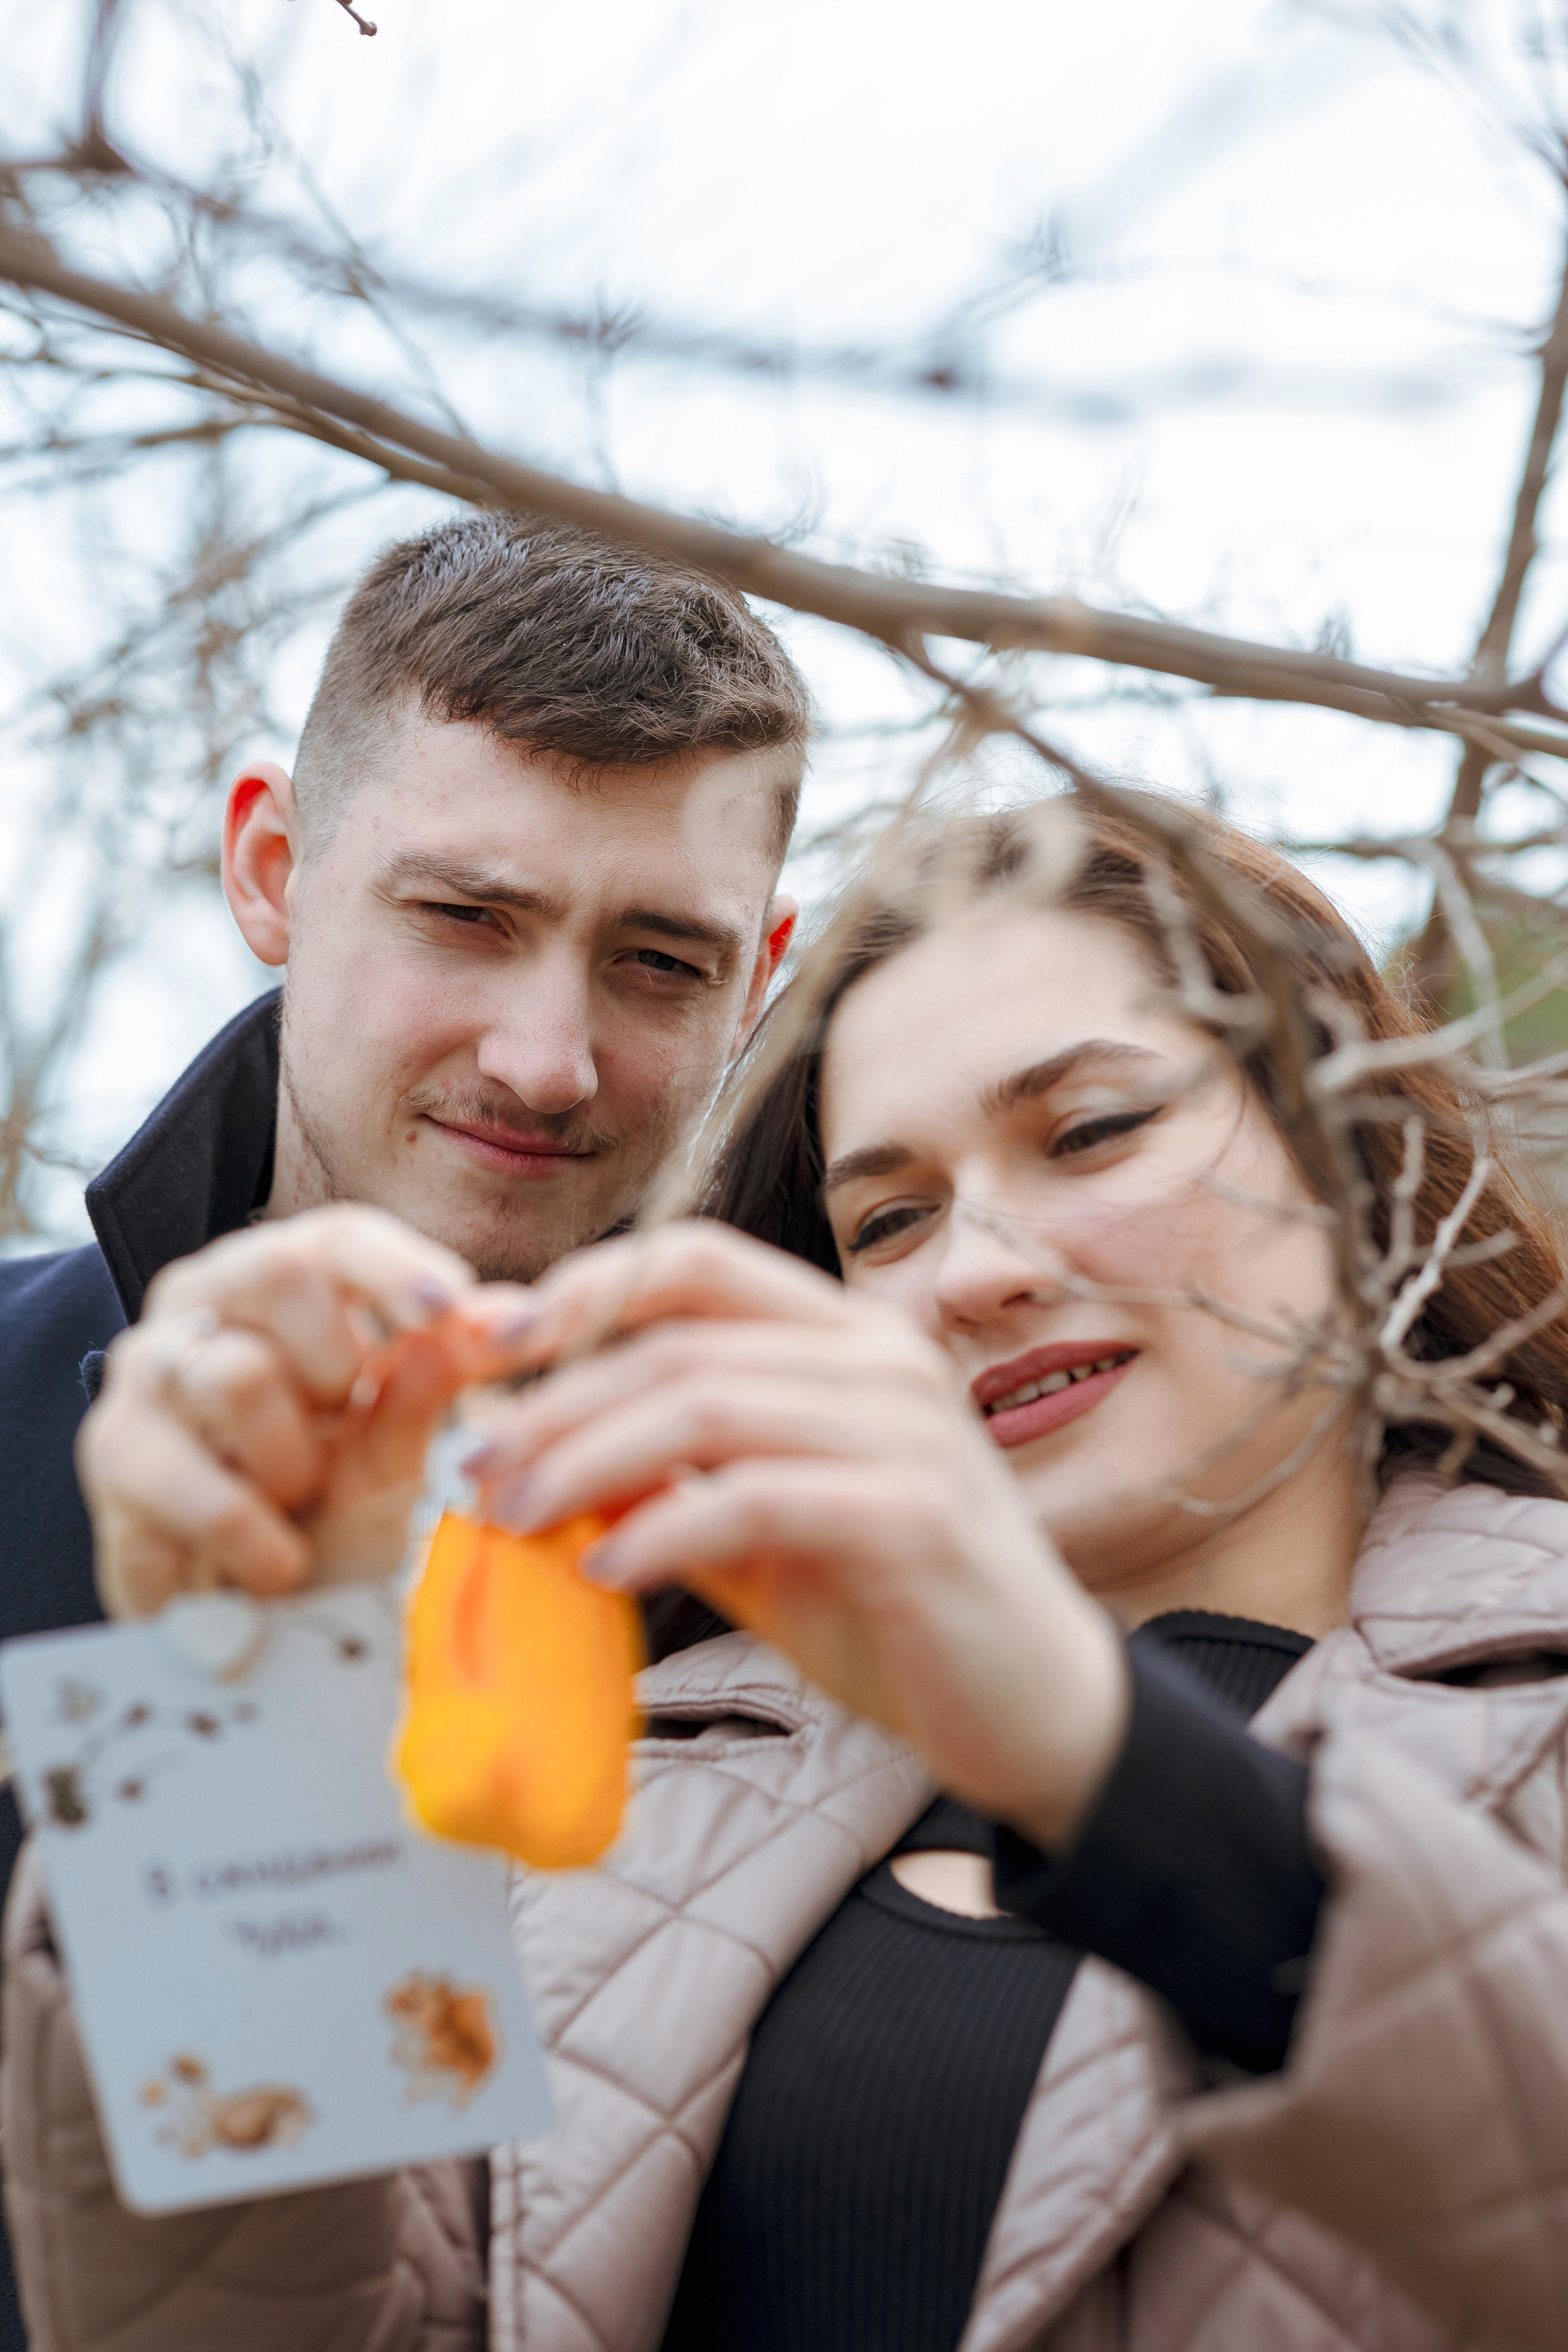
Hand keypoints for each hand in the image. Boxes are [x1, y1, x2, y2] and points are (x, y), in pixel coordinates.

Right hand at [80, 1205, 530, 1617]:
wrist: (241, 1620)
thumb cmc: (329, 1511)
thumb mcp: (400, 1446)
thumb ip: (444, 1380)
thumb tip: (514, 1317)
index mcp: (280, 1284)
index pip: (337, 1236)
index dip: (397, 1265)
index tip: (453, 1307)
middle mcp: (201, 1305)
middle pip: (277, 1268)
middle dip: (338, 1363)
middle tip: (341, 1426)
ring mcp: (145, 1376)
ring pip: (237, 1372)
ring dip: (295, 1460)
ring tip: (298, 1500)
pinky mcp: (111, 1454)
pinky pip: (202, 1486)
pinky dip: (258, 1537)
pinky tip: (274, 1561)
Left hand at [468, 1222, 1128, 1849]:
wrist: (1032, 1708)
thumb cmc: (892, 1609)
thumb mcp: (758, 1531)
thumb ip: (667, 1481)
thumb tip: (529, 1453)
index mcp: (846, 1339)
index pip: (694, 1260)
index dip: (582, 1290)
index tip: (490, 1348)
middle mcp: (882, 1361)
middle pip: (678, 1338)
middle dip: (554, 1400)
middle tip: (477, 1468)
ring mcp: (907, 1432)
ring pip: (706, 1402)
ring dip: (585, 1460)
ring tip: (512, 1517)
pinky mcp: (915, 1516)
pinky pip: (756, 1496)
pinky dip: (663, 1530)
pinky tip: (604, 1570)